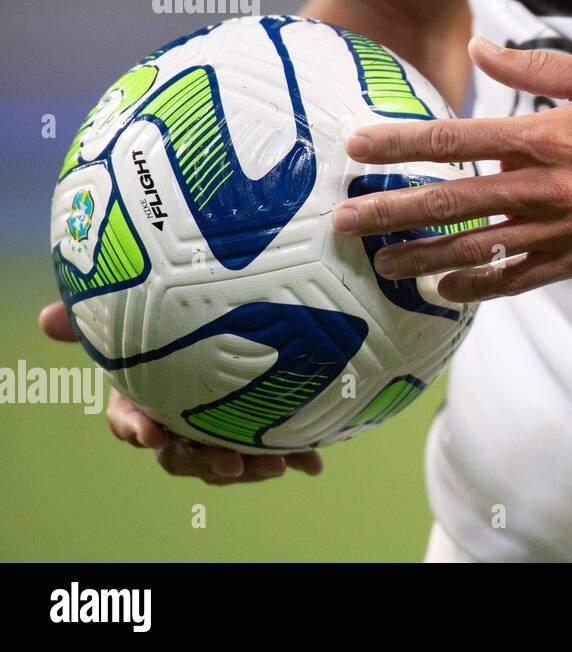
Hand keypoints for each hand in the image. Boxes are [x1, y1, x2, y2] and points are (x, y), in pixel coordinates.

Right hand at [38, 302, 323, 484]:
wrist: (236, 323)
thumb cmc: (172, 324)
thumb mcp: (138, 315)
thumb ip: (93, 319)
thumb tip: (44, 318)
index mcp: (146, 401)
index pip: (130, 423)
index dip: (136, 430)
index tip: (149, 433)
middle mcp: (180, 423)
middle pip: (183, 456)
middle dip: (203, 464)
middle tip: (228, 463)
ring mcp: (219, 431)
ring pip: (226, 461)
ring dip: (248, 469)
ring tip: (275, 465)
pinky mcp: (257, 431)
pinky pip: (272, 450)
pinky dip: (293, 457)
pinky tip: (313, 463)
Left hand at [331, 38, 571, 299]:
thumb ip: (535, 67)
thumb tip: (481, 47)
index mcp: (544, 135)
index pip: (452, 138)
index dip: (398, 144)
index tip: (357, 148)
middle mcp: (542, 186)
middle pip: (448, 201)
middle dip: (390, 211)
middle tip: (346, 222)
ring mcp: (559, 229)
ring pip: (473, 249)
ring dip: (422, 257)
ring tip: (384, 264)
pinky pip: (516, 279)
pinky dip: (478, 287)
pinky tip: (447, 289)